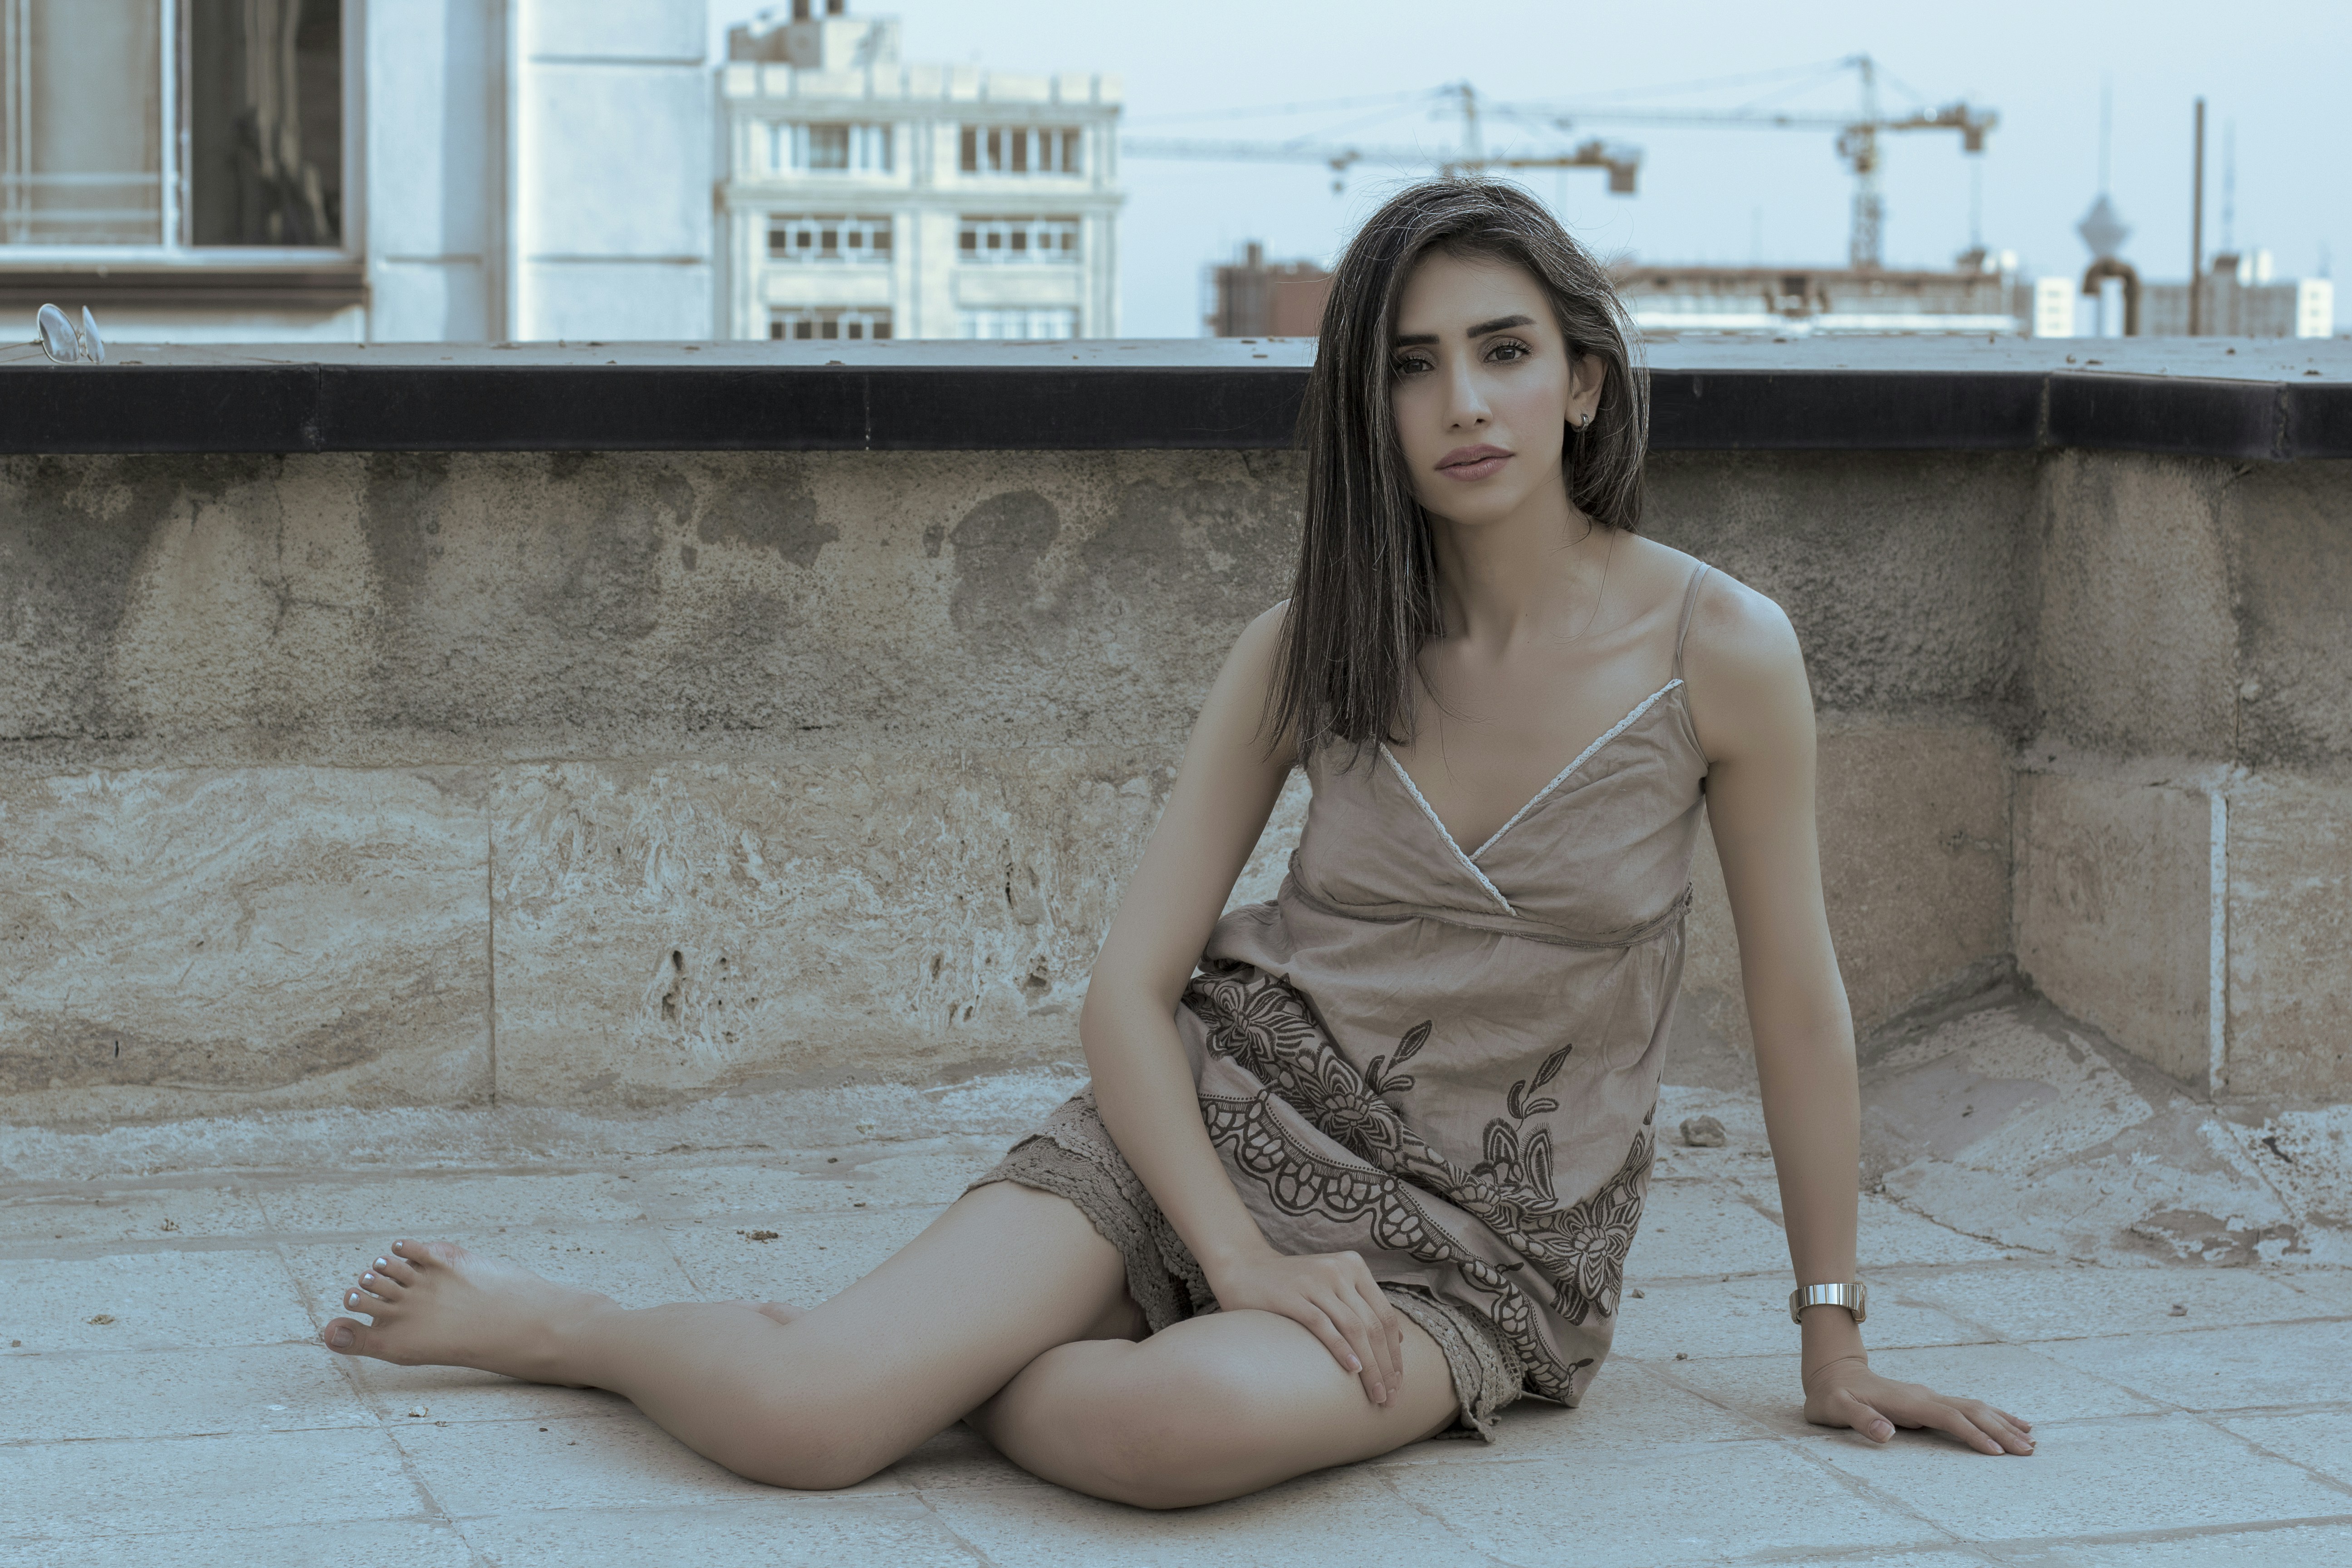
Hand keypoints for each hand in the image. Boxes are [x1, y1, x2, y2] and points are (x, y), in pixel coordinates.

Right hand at [1207, 1247, 1402, 1405]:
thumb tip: (1400, 1338)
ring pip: (1354, 1328)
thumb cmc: (1291, 1284)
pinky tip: (1352, 1369)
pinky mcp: (1292, 1296)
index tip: (1398, 1383)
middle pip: (1373, 1325)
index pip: (1385, 1316)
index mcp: (1353, 1266)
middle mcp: (1339, 1270)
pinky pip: (1323, 1325)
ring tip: (1375, 1394)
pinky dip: (1341, 1349)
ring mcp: (1315, 1281)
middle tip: (1389, 1397)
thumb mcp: (1332, 1285)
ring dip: (1370, 1366)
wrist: (1243, 1266)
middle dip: (1386, 1366)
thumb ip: (1362, 1304)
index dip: (1395, 1353)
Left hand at [1804, 1355, 2034, 1454]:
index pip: (1948, 1418)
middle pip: (1970, 1411)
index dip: (1972, 1434)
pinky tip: (2008, 1423)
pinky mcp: (1929, 1401)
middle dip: (2001, 1430)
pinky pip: (1966, 1408)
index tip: (1997, 1452)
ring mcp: (1928, 1397)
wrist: (1832, 1372)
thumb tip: (1887, 1434)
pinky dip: (1991, 1416)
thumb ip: (1860, 1419)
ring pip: (1974, 1408)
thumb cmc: (1832, 1396)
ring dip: (2002, 1423)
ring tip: (2030, 1439)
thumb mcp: (1836, 1408)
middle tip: (2029, 1450)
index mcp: (1908, 1401)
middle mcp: (1924, 1396)